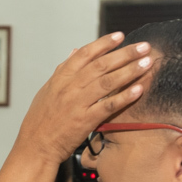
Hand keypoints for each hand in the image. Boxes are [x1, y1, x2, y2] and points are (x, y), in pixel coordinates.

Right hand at [18, 33, 151, 163]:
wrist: (35, 146)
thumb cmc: (40, 120)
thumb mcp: (47, 90)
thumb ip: (63, 70)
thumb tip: (75, 51)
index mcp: (60, 78)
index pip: (85, 54)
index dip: (104, 43)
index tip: (120, 36)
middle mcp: (69, 87)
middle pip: (101, 65)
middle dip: (125, 54)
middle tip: (144, 46)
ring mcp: (77, 103)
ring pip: (107, 82)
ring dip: (130, 71)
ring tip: (147, 63)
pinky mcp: (85, 121)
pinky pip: (108, 106)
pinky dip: (124, 96)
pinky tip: (139, 89)